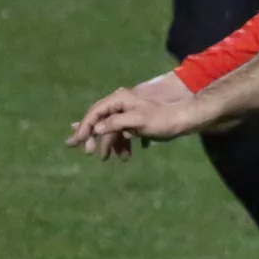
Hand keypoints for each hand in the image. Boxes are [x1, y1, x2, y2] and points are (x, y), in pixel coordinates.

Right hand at [68, 73, 200, 155]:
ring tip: (106, 158)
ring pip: (111, 129)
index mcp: (119, 99)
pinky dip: (121, 144)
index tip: (76, 142)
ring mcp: (128, 113)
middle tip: (86, 151)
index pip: (95, 112)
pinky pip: (122, 133)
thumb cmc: (161, 119)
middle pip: (100, 120)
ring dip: (109, 144)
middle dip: (93, 137)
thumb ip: (115, 123)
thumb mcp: (137, 121)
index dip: (84, 127)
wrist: (182, 121)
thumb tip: (96, 128)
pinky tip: (124, 155)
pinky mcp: (135, 122)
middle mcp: (121, 104)